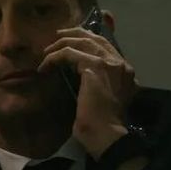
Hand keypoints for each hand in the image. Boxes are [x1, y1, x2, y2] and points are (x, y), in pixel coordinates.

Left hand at [38, 27, 138, 159]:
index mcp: (126, 70)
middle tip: (56, 37)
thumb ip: (99, 82)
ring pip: (81, 41)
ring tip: (46, 52)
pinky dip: (54, 57)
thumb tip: (81, 74)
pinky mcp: (94, 67)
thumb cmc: (102, 124)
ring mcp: (109, 63)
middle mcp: (121, 63)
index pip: (106, 45)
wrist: (107, 135)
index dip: (86, 39)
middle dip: (73, 34)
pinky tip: (44, 66)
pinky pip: (69, 53)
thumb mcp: (102, 98)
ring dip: (60, 45)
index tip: (69, 41)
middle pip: (94, 37)